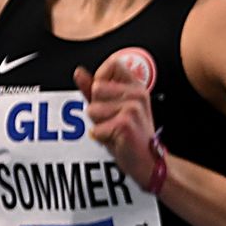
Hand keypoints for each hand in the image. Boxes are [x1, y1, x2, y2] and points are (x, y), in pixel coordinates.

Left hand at [76, 60, 158, 187]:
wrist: (148, 162)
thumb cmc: (130, 135)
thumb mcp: (110, 108)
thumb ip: (93, 88)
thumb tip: (78, 72)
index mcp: (136, 86)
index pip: (111, 64)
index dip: (100, 79)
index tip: (107, 98)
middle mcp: (137, 94)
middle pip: (96, 88)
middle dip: (96, 107)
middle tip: (113, 120)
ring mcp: (133, 108)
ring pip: (93, 109)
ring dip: (98, 123)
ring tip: (114, 129)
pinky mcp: (126, 123)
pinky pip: (96, 127)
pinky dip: (101, 137)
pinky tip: (116, 139)